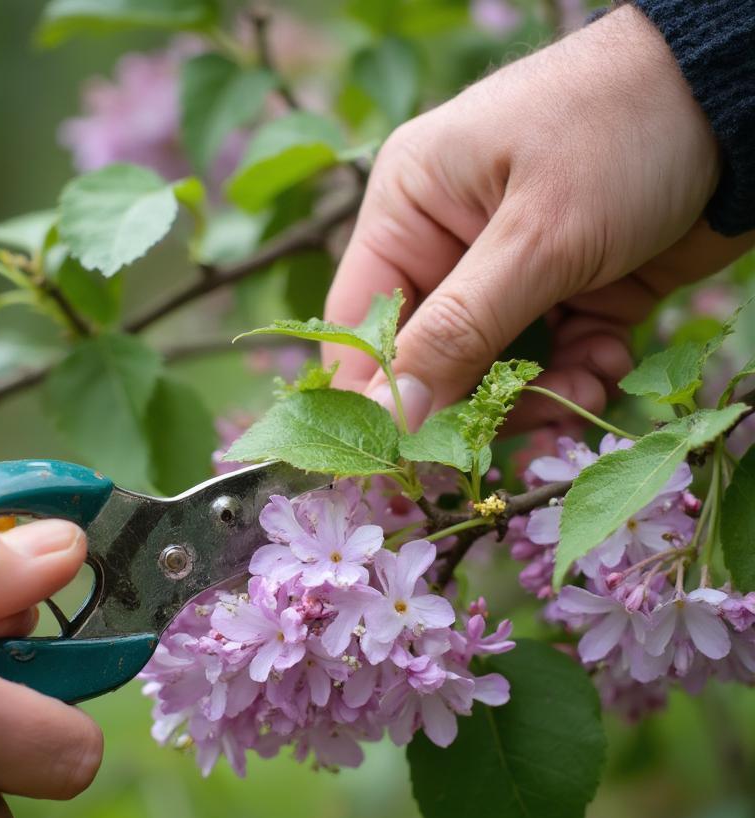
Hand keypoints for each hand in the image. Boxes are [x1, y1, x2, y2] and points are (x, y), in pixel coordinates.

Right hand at [326, 4, 754, 430]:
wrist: (747, 98)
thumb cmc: (624, 132)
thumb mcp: (535, 238)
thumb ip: (457, 335)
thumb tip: (389, 422)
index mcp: (409, 207)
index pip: (360, 324)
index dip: (374, 397)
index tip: (400, 460)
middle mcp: (448, 241)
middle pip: (429, 358)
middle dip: (472, 401)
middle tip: (507, 435)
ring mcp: (510, 269)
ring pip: (493, 371)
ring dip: (536, 395)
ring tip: (582, 391)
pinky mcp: (570, 292)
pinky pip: (552, 360)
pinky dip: (579, 374)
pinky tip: (609, 364)